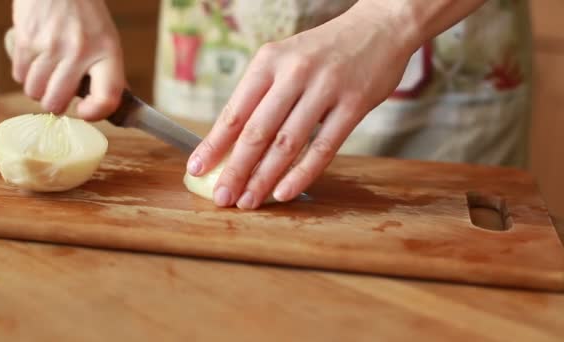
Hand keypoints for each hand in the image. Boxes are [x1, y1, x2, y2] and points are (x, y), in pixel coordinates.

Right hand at [11, 0, 124, 119]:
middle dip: (55, 103)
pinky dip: (25, 75)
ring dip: (38, 90)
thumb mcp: (107, 40)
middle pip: (57, 102)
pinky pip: (20, 76)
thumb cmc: (85, 15)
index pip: (106, 97)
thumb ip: (108, 73)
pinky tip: (35, 62)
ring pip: (35, 93)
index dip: (94, 113)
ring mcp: (51, 46)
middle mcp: (80, 51)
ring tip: (47, 74)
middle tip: (58, 92)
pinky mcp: (27, 39)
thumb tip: (111, 106)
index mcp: (107, 53)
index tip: (84, 111)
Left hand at [186, 2, 416, 208]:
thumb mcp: (286, 60)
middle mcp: (294, 72)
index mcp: (269, 61)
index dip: (213, 144)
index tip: (196, 168)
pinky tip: (284, 192)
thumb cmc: (324, 51)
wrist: (379, 26)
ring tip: (248, 201)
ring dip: (264, 177)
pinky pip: (324, 147)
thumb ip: (262, 96)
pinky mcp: (354, 103)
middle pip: (257, 131)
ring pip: (287, 143)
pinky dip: (302, 173)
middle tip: (222, 197)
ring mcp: (325, 87)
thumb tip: (233, 143)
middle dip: (235, 169)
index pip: (234, 110)